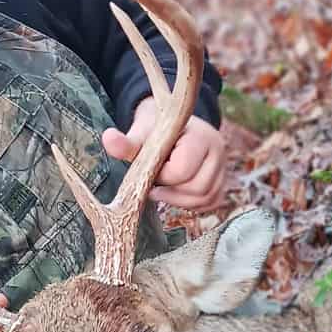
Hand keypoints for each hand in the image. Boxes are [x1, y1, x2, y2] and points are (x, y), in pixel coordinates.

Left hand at [102, 103, 226, 209]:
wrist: (173, 127)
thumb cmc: (155, 131)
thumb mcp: (140, 134)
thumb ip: (126, 142)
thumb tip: (108, 138)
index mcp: (201, 136)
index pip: (182, 171)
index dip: (162, 176)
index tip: (151, 169)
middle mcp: (218, 151)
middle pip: (197, 188)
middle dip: (171, 190)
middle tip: (154, 182)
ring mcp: (224, 168)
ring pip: (205, 198)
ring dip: (179, 200)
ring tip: (163, 188)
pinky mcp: (222, 182)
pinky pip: (210, 202)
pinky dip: (190, 203)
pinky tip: (175, 193)